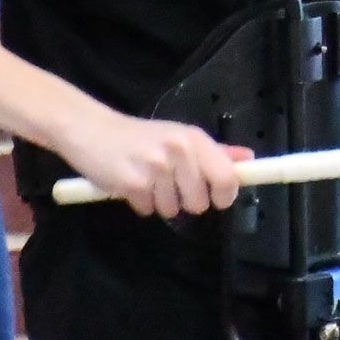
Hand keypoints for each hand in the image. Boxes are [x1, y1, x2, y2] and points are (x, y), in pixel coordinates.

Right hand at [62, 109, 252, 217]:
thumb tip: (248, 159)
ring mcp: (155, 168)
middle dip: (186, 201)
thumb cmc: (142, 137)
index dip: (225, 195)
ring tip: (147, 180)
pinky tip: (131, 183)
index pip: (226, 177)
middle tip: (170, 184)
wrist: (92, 129)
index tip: (218, 198)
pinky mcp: (131, 183)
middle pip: (200, 202)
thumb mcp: (180, 137)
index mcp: (194, 138)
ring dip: (160, 202)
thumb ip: (215, 151)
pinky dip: (140, 203)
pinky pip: (148, 210)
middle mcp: (178, 150)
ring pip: (172, 210)